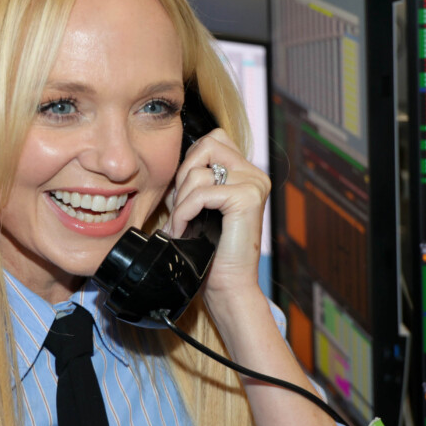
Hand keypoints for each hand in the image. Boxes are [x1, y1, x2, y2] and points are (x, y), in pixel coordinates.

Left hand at [165, 127, 269, 307]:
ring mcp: (254, 183)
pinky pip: (201, 193)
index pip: (212, 140)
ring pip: (199, 172)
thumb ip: (191, 180)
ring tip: (183, 223)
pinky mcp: (248, 197)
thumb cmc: (210, 249)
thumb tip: (169, 161)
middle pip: (206, 146)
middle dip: (184, 176)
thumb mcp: (197, 206)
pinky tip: (185, 230)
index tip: (184, 196)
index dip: (190, 162)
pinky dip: (184, 212)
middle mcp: (255, 174)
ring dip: (181, 200)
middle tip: (181, 208)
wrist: (227, 284)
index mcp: (246, 172)